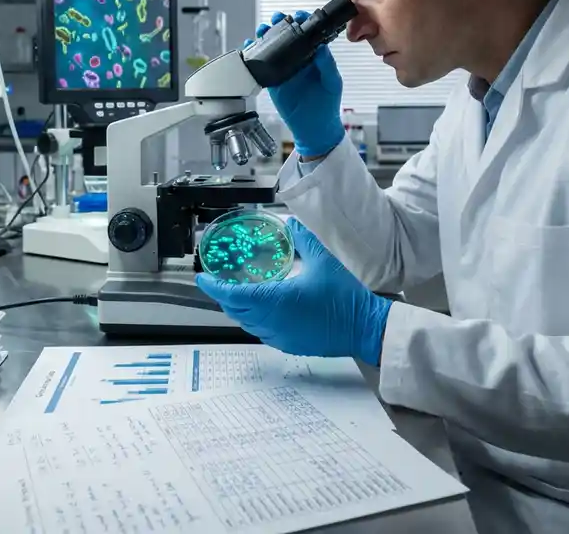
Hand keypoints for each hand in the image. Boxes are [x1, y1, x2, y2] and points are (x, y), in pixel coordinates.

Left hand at [196, 219, 392, 364]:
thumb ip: (302, 239)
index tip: (203, 278)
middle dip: (224, 296)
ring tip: (237, 292)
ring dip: (239, 308)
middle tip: (219, 281)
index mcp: (275, 302)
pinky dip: (254, 319)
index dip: (214, 287)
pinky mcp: (289, 345)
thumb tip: (290, 223)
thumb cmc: (345, 296)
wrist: (365, 327)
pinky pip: (261, 332)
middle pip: (236, 311)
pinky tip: (261, 308)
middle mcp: (272, 322)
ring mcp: (280, 337)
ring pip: (247, 323)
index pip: (233, 295)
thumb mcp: (323, 260)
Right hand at [244, 11, 344, 157]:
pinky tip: (250, 48)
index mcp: (314, 56)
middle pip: (286, 35)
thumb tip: (321, 48)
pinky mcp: (272, 79)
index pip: (308, 33)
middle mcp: (298, 58)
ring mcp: (284, 68)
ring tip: (263, 30)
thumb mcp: (332, 83)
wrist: (314, 127)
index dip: (302, 21)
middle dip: (280, 23)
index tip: (299, 16)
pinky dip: (254, 54)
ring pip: (272, 46)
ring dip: (265, 35)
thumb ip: (327, 65)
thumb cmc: (327, 104)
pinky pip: (261, 64)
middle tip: (277, 19)